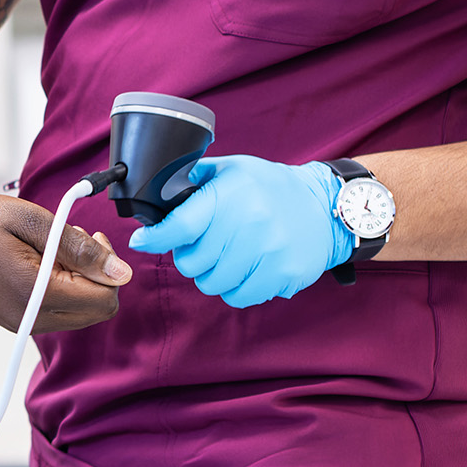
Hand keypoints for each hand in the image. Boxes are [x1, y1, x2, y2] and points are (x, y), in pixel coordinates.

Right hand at [0, 192, 128, 333]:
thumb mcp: (30, 220)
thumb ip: (78, 247)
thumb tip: (120, 273)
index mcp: (37, 295)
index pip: (105, 300)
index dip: (108, 267)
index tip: (89, 235)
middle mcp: (30, 320)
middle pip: (96, 311)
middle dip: (95, 274)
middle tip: (71, 237)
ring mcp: (20, 324)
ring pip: (78, 313)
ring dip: (76, 280)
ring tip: (48, 247)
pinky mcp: (12, 320)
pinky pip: (55, 312)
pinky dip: (58, 287)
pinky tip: (36, 260)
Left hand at [127, 156, 351, 307]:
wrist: (325, 206)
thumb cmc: (270, 188)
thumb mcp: (232, 170)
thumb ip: (194, 180)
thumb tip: (155, 195)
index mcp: (230, 195)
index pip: (180, 226)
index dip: (154, 238)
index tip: (141, 241)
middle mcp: (249, 223)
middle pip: (192, 261)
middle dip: (189, 256)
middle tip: (203, 246)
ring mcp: (268, 252)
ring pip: (212, 283)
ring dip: (211, 275)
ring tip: (225, 258)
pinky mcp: (284, 274)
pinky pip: (240, 297)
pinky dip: (235, 288)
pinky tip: (244, 270)